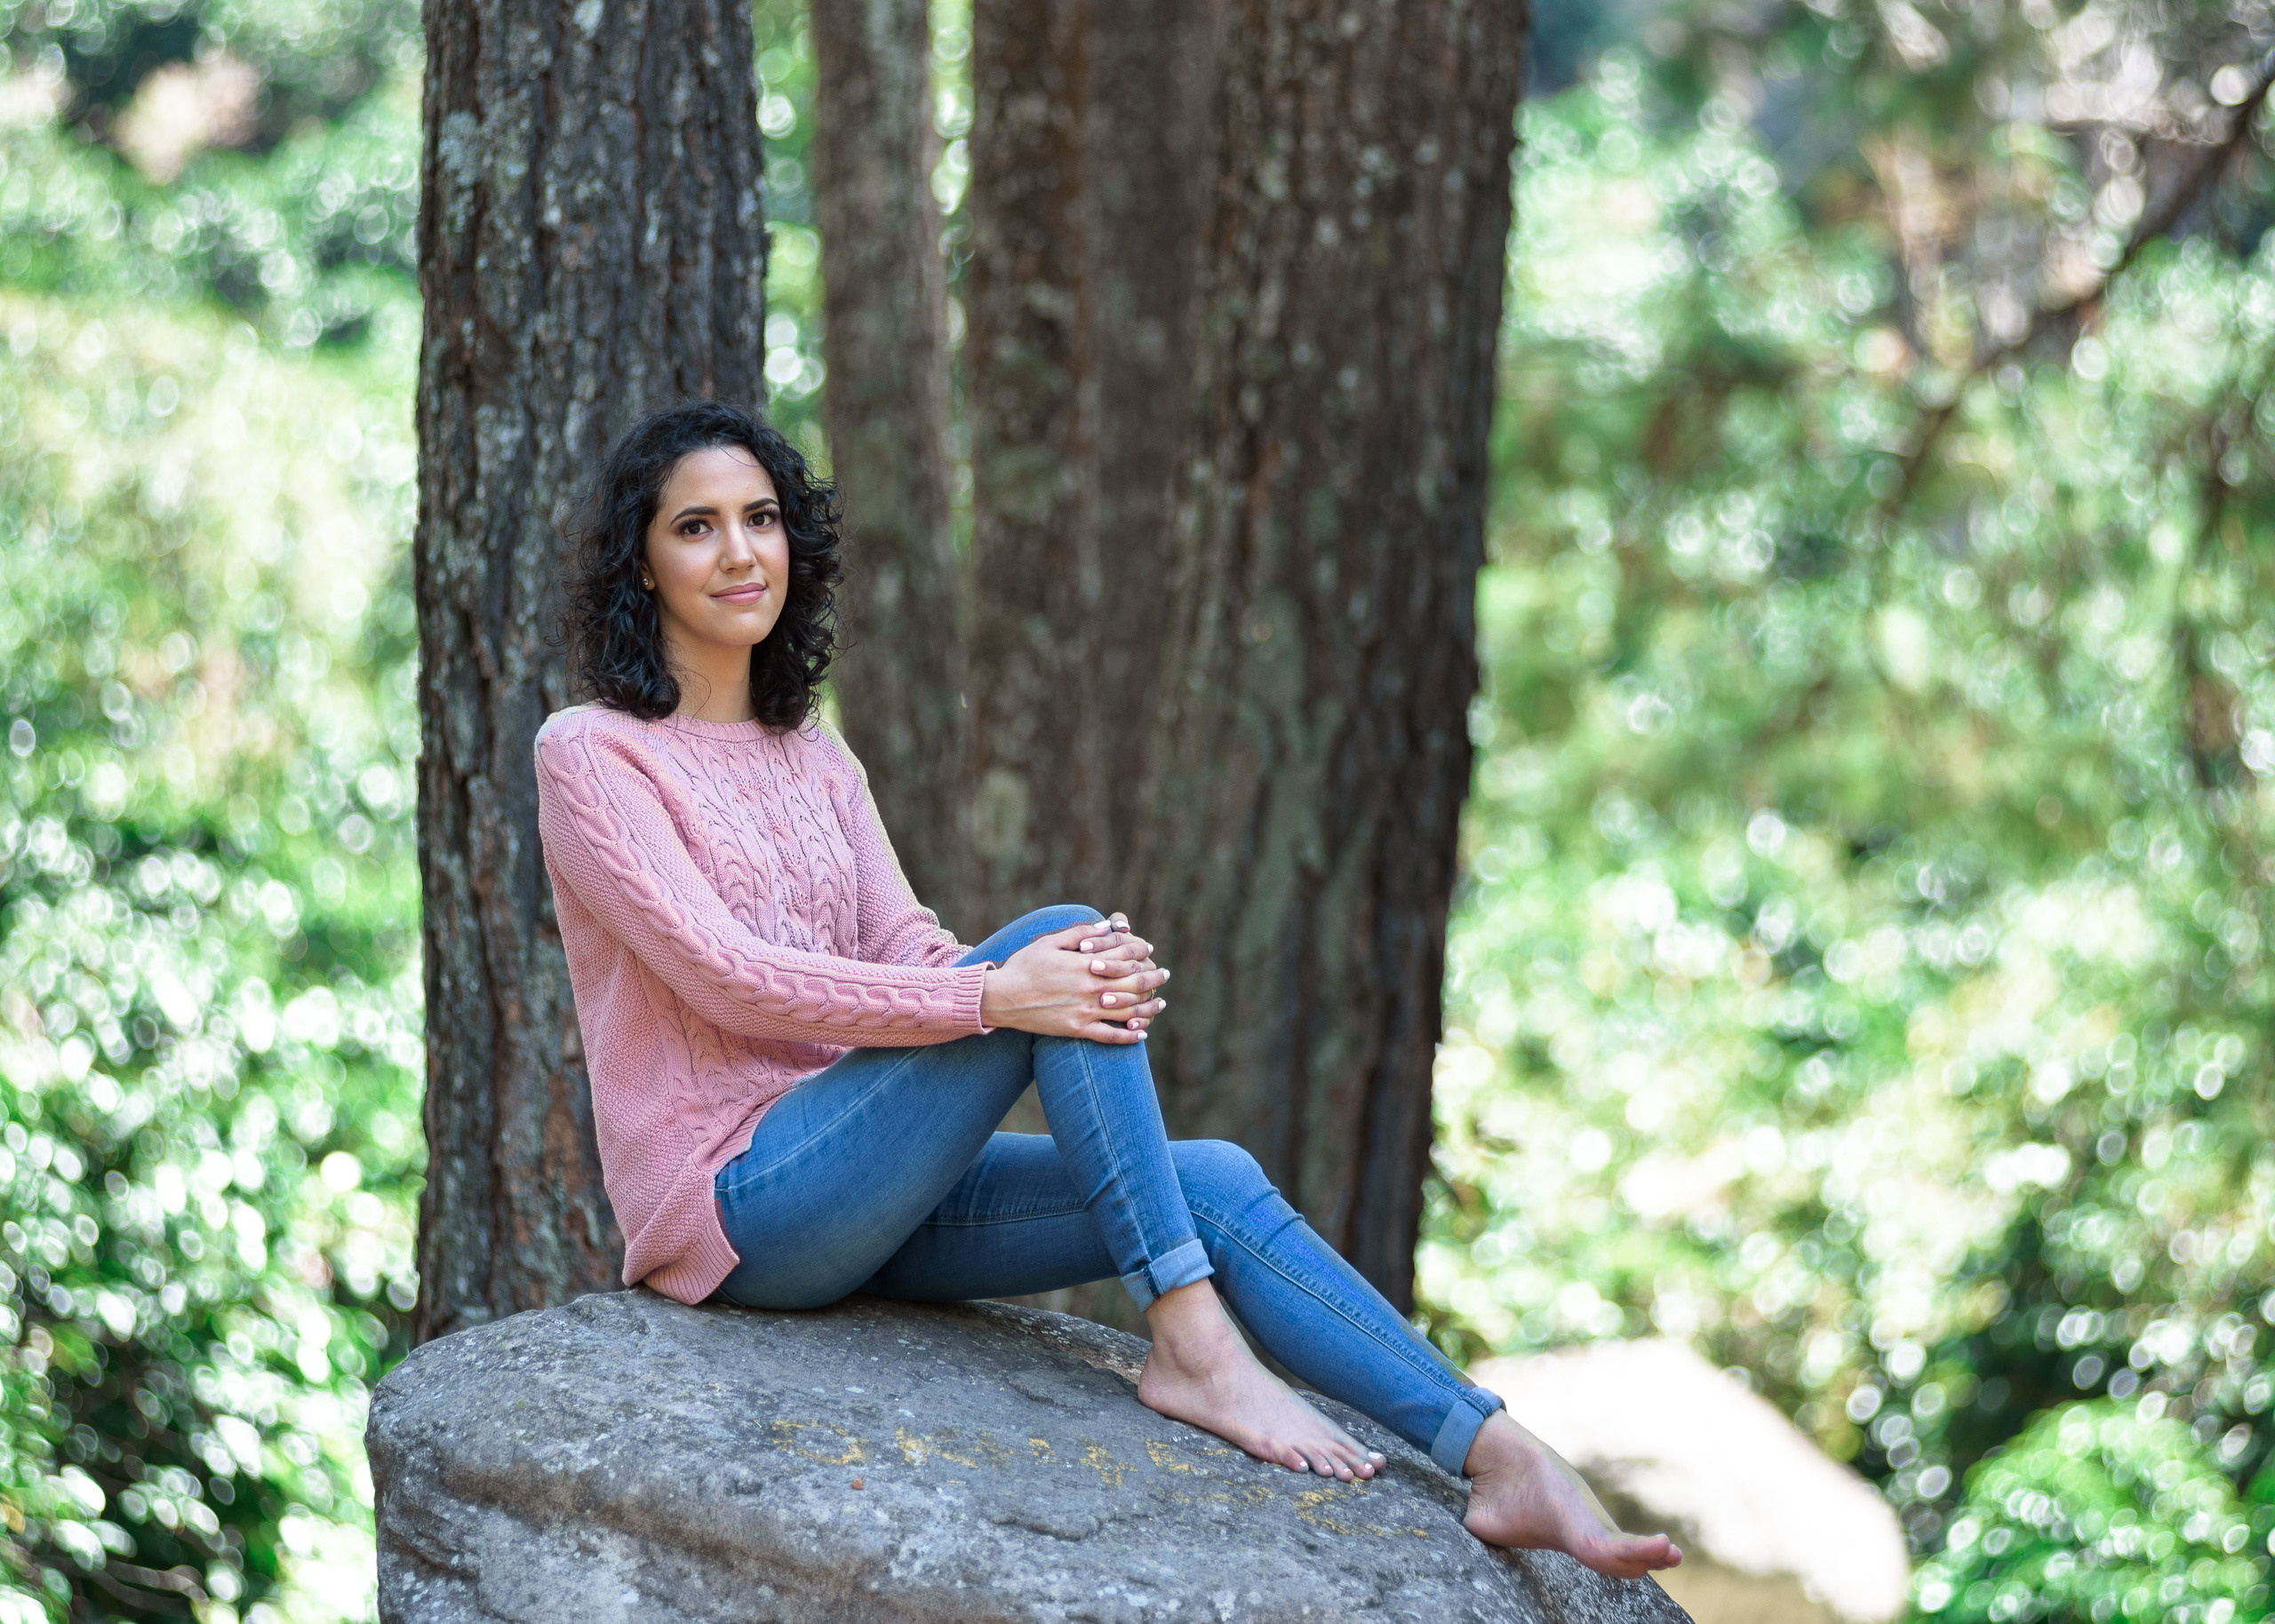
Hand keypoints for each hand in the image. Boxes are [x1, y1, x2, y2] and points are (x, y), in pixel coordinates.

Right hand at [981, 920, 1169, 1043]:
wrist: (1002, 998)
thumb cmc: (1024, 966)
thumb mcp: (1049, 942)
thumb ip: (1081, 933)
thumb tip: (1107, 927)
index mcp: (1085, 963)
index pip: (1124, 957)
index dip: (1140, 953)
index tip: (1149, 950)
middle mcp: (1090, 988)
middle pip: (1133, 984)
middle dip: (1154, 979)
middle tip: (1165, 975)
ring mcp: (1085, 1011)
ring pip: (1128, 1012)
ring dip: (1149, 1008)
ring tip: (1160, 1004)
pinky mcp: (1077, 1029)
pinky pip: (1110, 1036)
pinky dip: (1129, 1037)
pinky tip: (1141, 1034)